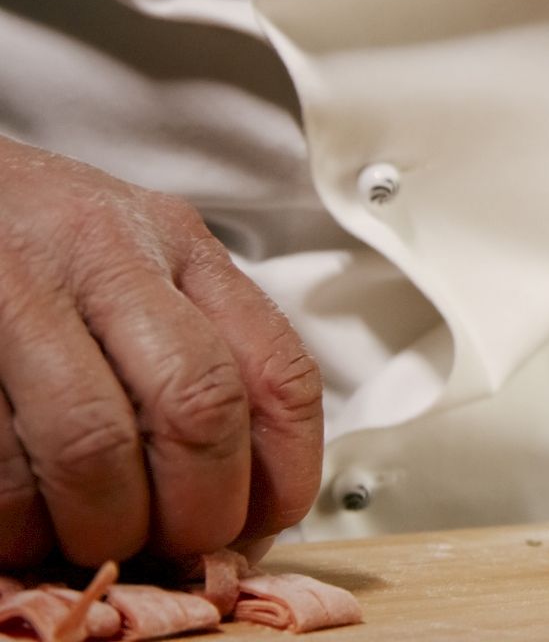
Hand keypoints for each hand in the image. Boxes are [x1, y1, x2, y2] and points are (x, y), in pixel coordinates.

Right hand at [0, 136, 323, 567]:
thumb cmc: (30, 237)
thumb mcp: (133, 257)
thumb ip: (191, 343)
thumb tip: (242, 495)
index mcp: (177, 243)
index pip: (275, 365)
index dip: (283, 470)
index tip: (258, 525)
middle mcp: (107, 255)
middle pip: (198, 408)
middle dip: (194, 510)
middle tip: (169, 549)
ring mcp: (20, 290)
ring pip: (93, 443)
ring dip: (98, 525)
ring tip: (86, 543)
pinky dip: (15, 516)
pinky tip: (19, 524)